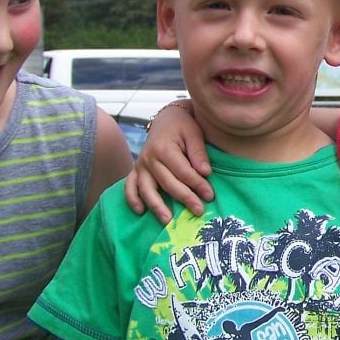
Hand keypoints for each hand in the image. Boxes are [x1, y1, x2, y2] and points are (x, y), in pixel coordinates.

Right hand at [124, 101, 213, 221]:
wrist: (166, 119)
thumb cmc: (183, 126)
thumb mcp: (194, 133)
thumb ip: (198, 152)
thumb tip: (205, 172)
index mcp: (164, 148)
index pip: (183, 172)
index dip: (197, 184)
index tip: (210, 195)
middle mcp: (149, 158)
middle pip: (167, 183)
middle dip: (184, 197)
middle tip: (198, 211)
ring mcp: (140, 166)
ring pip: (146, 189)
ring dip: (156, 206)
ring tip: (168, 221)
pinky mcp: (136, 171)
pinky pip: (130, 187)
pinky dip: (132, 199)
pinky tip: (140, 212)